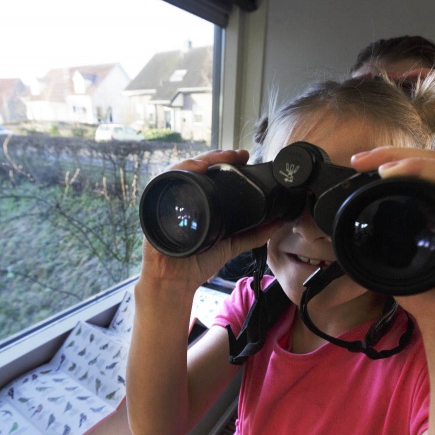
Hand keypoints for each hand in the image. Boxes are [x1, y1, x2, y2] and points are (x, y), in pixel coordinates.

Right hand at [140, 149, 280, 290]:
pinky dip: (180, 171)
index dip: (225, 161)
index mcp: (199, 202)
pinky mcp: (157, 206)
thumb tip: (278, 222)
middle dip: (216, 156)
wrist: (176, 281)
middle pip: (196, 166)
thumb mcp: (231, 245)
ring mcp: (169, 200)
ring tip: (216, 159)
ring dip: (199, 160)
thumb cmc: (197, 263)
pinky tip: (195, 168)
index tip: (243, 156)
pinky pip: (165, 182)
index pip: (211, 173)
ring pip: (181, 169)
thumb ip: (253, 234)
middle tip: (235, 154)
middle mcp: (183, 198)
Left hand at [350, 147, 434, 328]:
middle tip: (359, 159)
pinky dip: (426, 171)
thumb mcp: (399, 258)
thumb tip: (351, 220)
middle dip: (391, 156)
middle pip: (432, 164)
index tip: (357, 165)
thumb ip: (385, 235)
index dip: (390, 163)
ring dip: (404, 160)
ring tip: (373, 165)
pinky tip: (396, 173)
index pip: (422, 174)